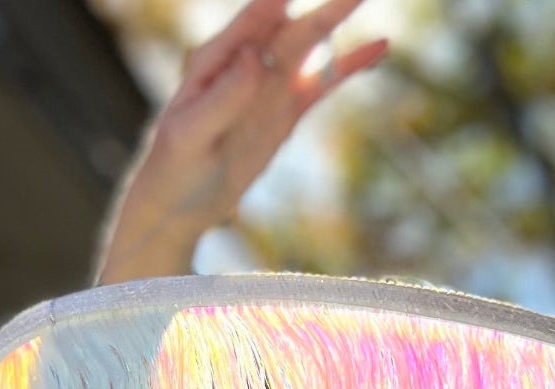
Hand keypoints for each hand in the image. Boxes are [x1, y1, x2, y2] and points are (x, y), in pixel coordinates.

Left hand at [96, 0, 388, 283]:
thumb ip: (223, 97)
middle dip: (324, 5)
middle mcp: (248, 62)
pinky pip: (323, 82)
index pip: (258, 15)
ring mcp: (270, 85)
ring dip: (338, 18)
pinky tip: (379, 48)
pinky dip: (349, 65)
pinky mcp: (287, 110)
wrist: (180, 203)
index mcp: (219, 58)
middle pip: (293, 23)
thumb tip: (255, 58)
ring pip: (311, 44)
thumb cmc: (175, 166)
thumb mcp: (192, 134)